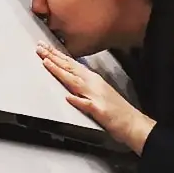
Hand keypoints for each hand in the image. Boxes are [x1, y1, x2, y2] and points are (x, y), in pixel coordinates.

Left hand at [36, 40, 156, 155]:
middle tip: (40, 48)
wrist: (133, 123)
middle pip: (70, 69)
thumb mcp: (98, 93)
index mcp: (93, 80)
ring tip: (47, 63)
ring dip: (60, 72)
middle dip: (53, 58)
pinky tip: (68, 97)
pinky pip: (87, 105)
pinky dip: (77, 100)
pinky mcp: (100, 111)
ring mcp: (96, 97)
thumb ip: (84, 86)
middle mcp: (94, 84)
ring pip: (75, 82)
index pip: (71, 65)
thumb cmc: (117, 111)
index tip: (44, 49)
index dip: (57, 56)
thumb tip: (71, 82)